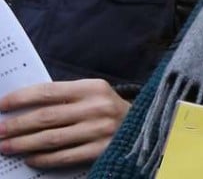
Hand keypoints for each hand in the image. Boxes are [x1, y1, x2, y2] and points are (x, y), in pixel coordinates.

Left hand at [0, 79, 129, 167]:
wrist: (144, 127)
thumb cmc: (108, 110)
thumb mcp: (93, 95)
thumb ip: (66, 98)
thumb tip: (25, 107)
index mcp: (93, 87)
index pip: (49, 92)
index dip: (22, 99)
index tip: (2, 105)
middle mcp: (97, 107)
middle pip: (47, 117)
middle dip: (17, 125)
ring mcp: (100, 130)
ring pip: (52, 138)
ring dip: (24, 144)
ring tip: (6, 147)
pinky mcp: (101, 150)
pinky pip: (65, 156)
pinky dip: (44, 159)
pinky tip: (30, 158)